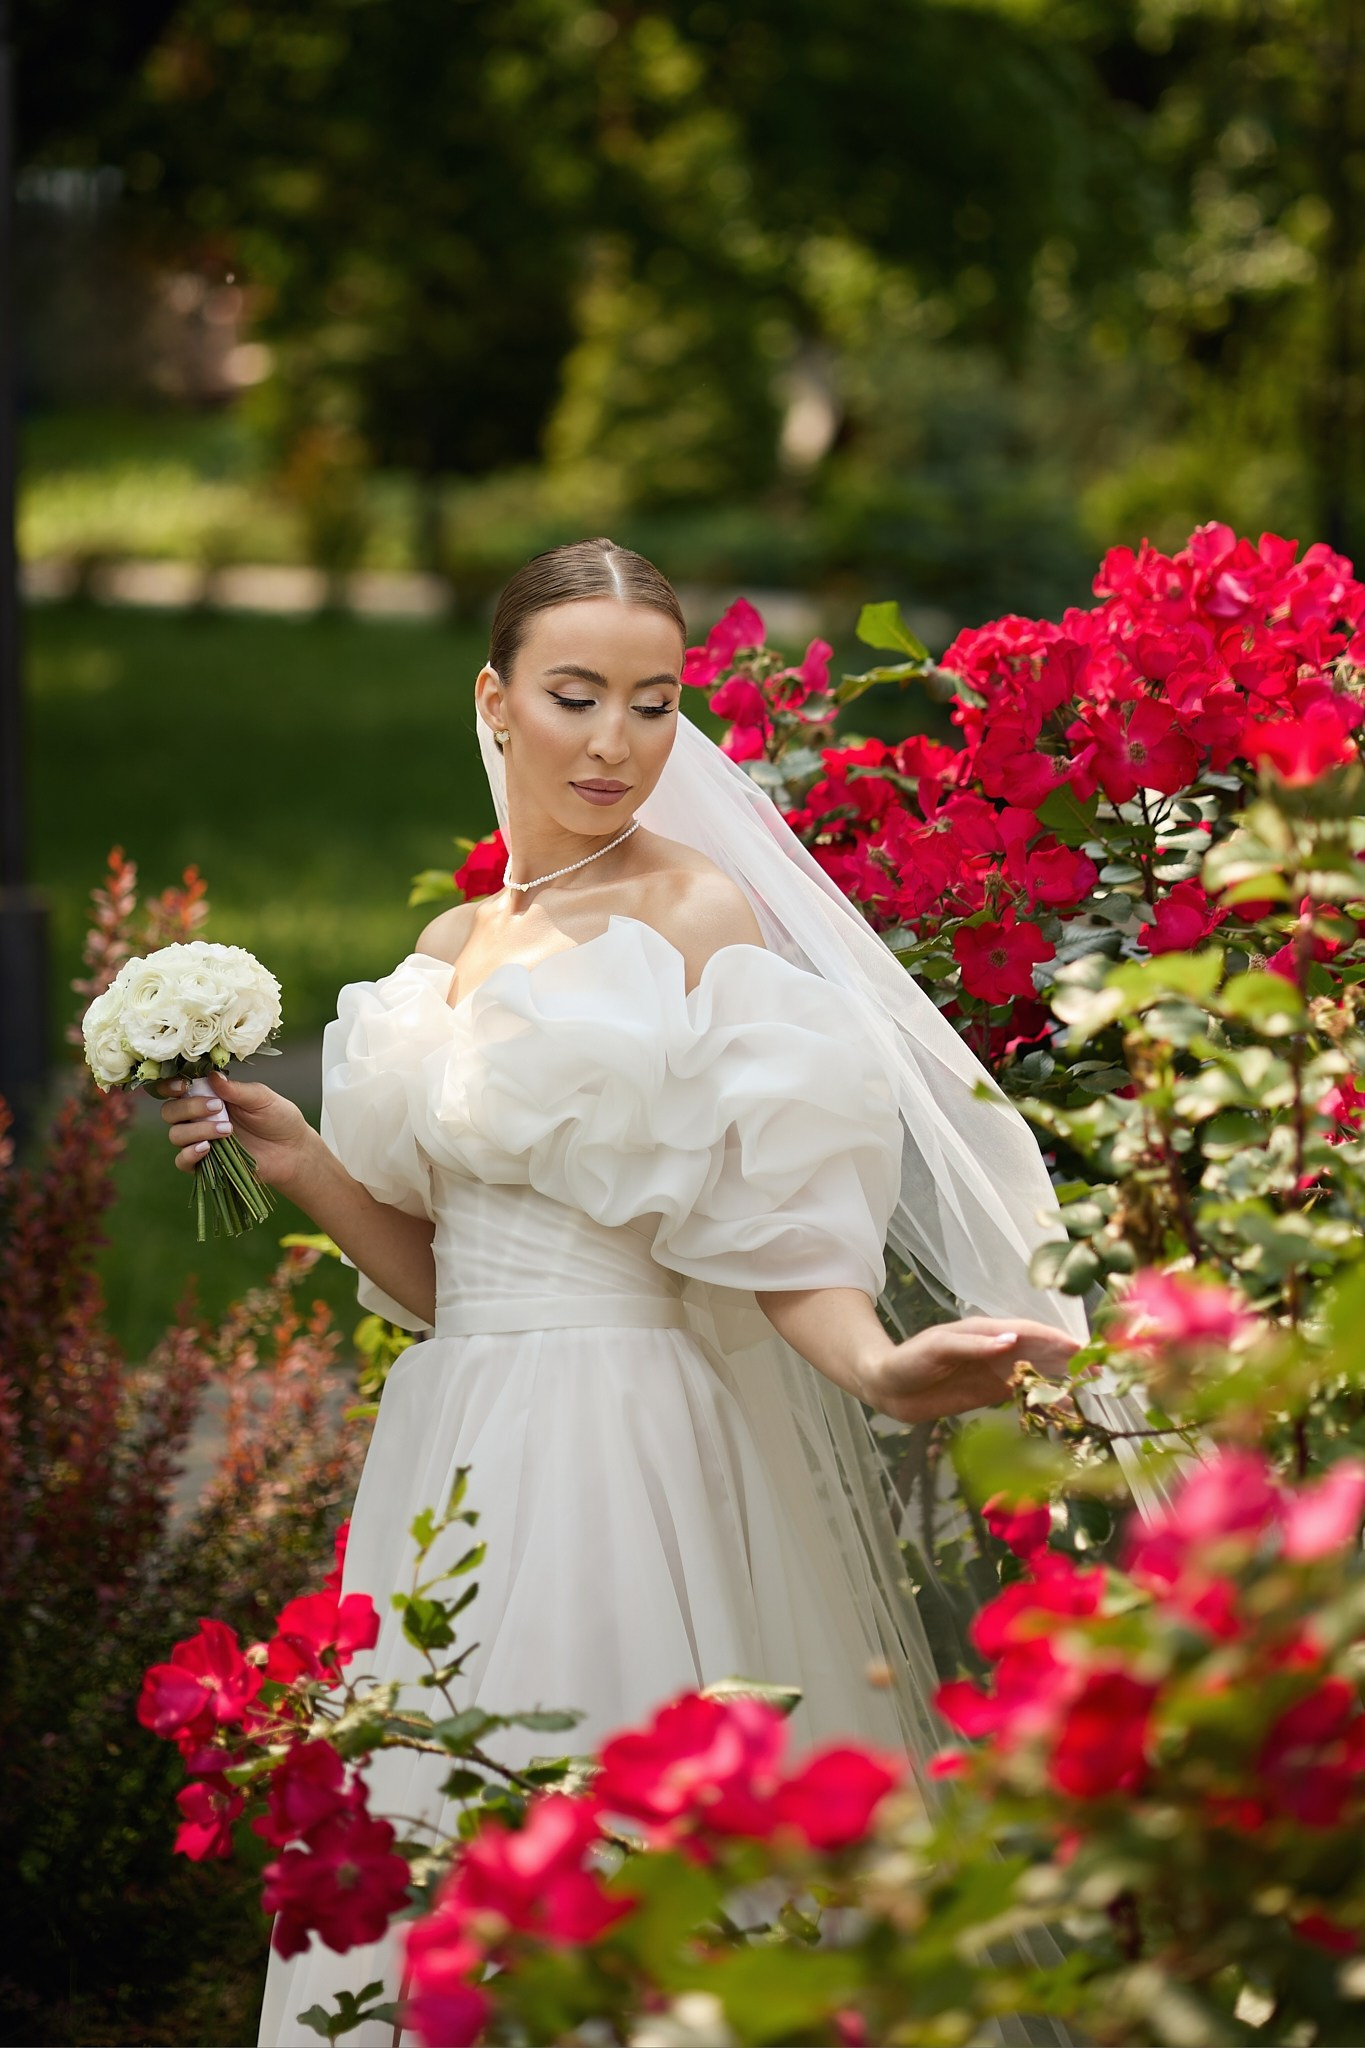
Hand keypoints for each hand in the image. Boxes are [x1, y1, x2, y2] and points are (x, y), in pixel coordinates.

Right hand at [148, 1072, 316, 1196]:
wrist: (293, 1150)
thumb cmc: (279, 1118)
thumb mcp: (262, 1098)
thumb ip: (237, 1090)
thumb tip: (212, 1076)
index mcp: (209, 1096)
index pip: (177, 1089)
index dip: (170, 1086)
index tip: (183, 1085)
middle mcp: (199, 1117)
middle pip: (170, 1112)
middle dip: (188, 1108)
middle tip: (217, 1108)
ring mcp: (201, 1141)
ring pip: (176, 1135)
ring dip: (197, 1130)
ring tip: (227, 1130)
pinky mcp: (206, 1164)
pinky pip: (182, 1161)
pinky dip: (189, 1154)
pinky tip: (207, 1148)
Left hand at [859, 1315, 1079, 1424]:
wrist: (889, 1387)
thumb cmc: (909, 1360)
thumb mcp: (938, 1349)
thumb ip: (974, 1346)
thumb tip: (1011, 1340)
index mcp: (985, 1332)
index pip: (1027, 1333)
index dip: (1054, 1339)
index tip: (1081, 1346)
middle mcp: (996, 1349)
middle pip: (1040, 1350)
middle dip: (1069, 1356)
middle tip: (1100, 1366)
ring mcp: (996, 1370)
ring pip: (1037, 1370)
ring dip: (1063, 1376)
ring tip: (1091, 1384)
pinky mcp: (992, 1391)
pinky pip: (1025, 1392)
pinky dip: (1045, 1398)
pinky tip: (1063, 1408)